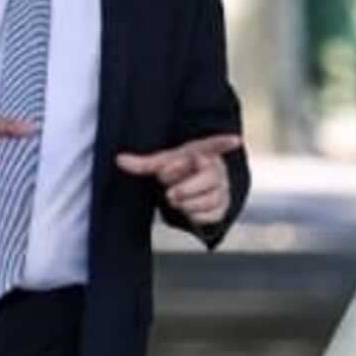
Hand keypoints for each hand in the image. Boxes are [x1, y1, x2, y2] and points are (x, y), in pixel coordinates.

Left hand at [115, 134, 241, 225]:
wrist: (192, 187)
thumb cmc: (178, 170)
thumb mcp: (162, 163)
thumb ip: (144, 163)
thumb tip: (119, 159)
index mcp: (202, 152)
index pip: (215, 145)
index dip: (225, 143)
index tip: (236, 140)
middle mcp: (217, 168)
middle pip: (208, 178)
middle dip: (186, 188)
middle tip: (170, 193)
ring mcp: (222, 187)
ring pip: (209, 198)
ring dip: (188, 203)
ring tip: (176, 200)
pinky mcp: (223, 205)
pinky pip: (212, 213)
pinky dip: (196, 214)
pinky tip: (188, 209)